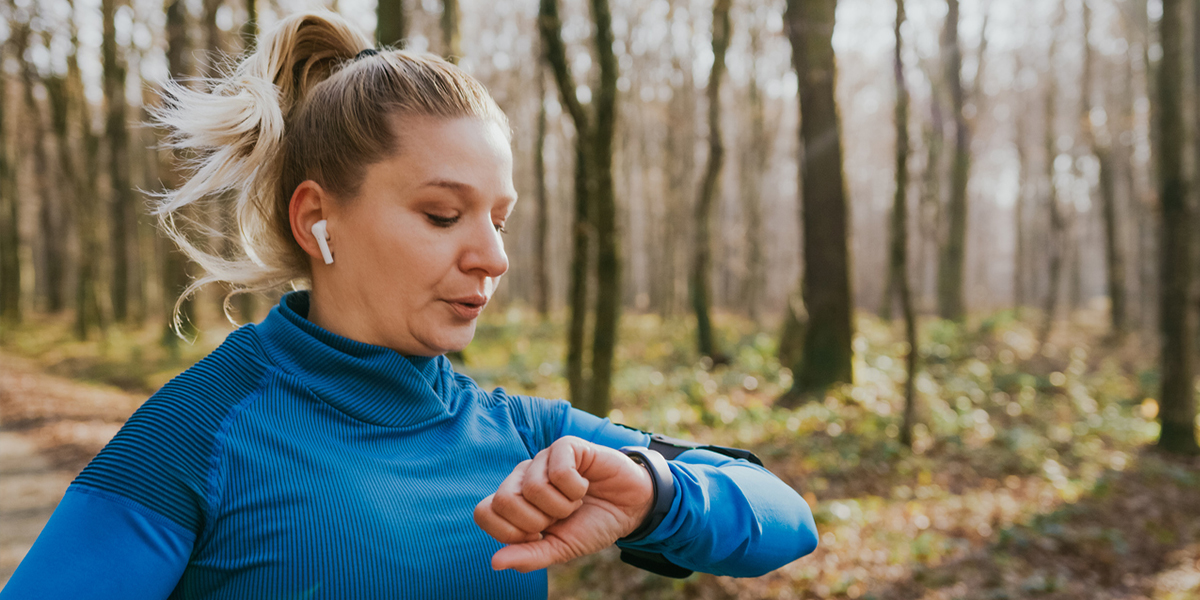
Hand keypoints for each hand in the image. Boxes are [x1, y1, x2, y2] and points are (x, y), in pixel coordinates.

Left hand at [473, 436, 654, 571]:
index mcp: (515, 501)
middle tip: (558, 518)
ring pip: (534, 487)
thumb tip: (495, 563)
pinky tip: (585, 485)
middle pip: (504, 500)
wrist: (629, 508)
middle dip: (538, 520)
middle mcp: (523, 476)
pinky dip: (577, 489)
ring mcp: (543, 459)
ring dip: (563, 505)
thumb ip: (529, 556)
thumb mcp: (560, 549)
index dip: (511, 532)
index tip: (539, 534)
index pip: (484, 513)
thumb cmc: (591, 525)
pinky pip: (560, 472)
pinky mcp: (566, 446)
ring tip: (575, 502)